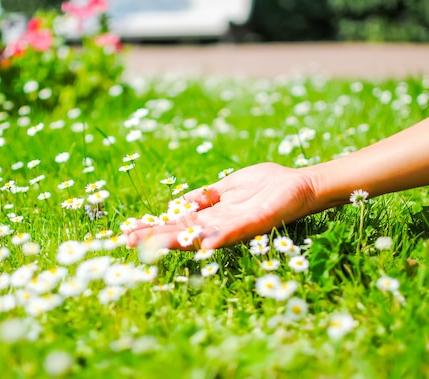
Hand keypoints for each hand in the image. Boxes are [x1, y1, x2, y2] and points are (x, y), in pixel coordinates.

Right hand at [127, 162, 316, 249]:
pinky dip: (218, 238)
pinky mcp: (255, 223)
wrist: (300, 184)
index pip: (178, 223)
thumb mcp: (228, 186)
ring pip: (202, 236)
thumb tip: (179, 202)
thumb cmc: (267, 184)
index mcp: (213, 215)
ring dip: (179, 241)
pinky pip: (234, 232)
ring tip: (154, 243)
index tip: (130, 227)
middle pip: (184, 233)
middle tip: (128, 239)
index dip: (155, 226)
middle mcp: (221, 225)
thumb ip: (206, 195)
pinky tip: (201, 242)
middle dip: (156, 237)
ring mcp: (237, 226)